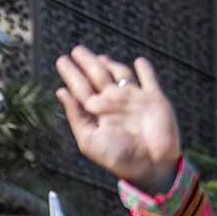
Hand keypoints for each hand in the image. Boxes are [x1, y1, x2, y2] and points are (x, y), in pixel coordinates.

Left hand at [54, 47, 180, 194]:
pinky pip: (149, 80)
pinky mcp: (156, 98)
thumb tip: (61, 91)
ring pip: (120, 74)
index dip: (71, 74)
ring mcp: (135, 99)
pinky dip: (145, 70)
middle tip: (76, 50)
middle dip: (87, 63)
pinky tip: (138, 61)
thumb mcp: (89, 138)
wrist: (150, 165)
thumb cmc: (116, 157)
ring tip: (100, 57)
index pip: (80, 88)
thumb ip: (76, 115)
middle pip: (98, 76)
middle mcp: (114, 103)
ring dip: (111, 64)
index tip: (61, 61)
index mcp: (96, 112)